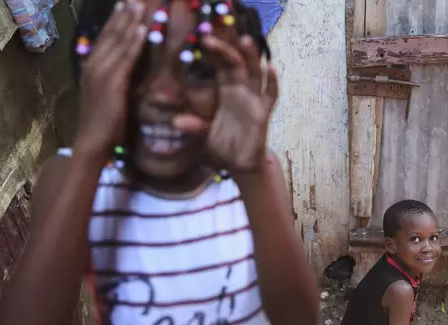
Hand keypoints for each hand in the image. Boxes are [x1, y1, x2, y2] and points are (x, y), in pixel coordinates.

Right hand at [75, 0, 146, 157]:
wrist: (93, 140)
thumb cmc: (105, 122)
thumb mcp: (108, 94)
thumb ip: (115, 78)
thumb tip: (128, 68)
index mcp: (93, 66)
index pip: (106, 37)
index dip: (116, 19)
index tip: (126, 4)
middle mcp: (94, 64)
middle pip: (111, 33)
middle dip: (124, 14)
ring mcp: (102, 72)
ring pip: (119, 41)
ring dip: (131, 21)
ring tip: (141, 5)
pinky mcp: (112, 82)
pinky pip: (126, 58)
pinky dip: (134, 42)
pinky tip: (143, 29)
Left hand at [173, 35, 278, 172]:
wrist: (239, 164)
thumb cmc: (224, 144)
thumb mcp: (205, 133)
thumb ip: (194, 125)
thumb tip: (175, 122)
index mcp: (226, 92)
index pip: (222, 67)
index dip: (215, 53)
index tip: (201, 40)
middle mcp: (241, 92)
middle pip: (236, 64)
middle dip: (226, 50)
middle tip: (209, 38)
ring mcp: (254, 101)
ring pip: (255, 73)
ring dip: (251, 57)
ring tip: (245, 40)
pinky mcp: (263, 113)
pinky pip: (270, 95)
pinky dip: (272, 81)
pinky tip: (270, 67)